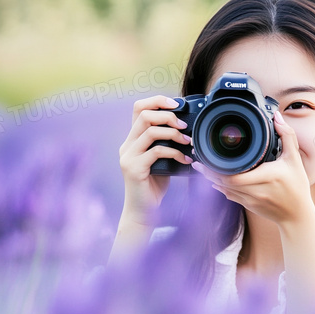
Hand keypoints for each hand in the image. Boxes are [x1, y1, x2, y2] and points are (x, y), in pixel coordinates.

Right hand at [118, 95, 192, 225]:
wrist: (143, 212)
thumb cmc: (154, 185)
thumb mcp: (161, 159)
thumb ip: (166, 142)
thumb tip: (186, 127)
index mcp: (132, 139)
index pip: (138, 108)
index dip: (157, 101)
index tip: (176, 105)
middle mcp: (127, 145)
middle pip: (144, 115)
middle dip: (168, 116)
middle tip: (184, 126)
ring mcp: (128, 156)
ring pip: (150, 131)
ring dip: (173, 134)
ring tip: (188, 142)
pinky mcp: (134, 168)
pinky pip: (156, 151)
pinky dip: (175, 153)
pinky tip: (185, 160)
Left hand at [190, 111, 313, 226]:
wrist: (297, 215)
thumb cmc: (296, 187)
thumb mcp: (294, 159)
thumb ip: (287, 136)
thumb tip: (278, 117)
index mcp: (266, 176)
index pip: (234, 175)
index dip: (218, 169)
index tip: (208, 157)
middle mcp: (256, 190)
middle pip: (224, 183)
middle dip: (209, 172)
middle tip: (199, 161)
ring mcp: (250, 200)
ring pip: (224, 190)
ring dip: (212, 180)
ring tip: (202, 168)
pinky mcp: (248, 206)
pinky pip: (230, 196)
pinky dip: (221, 188)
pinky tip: (214, 180)